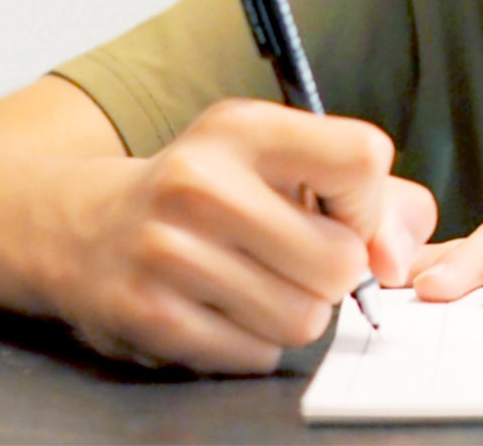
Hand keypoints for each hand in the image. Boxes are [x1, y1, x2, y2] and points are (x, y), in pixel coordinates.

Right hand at [54, 98, 435, 372]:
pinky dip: (254, 342)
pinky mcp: (150, 316)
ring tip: (254, 282)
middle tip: (292, 258)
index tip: (341, 214)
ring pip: (305, 318)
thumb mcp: (282, 160)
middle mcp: (201, 182)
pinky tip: (220, 309)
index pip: (362, 158)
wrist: (86, 228)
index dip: (369, 203)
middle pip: (340, 260)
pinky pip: (259, 354)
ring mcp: (169, 251)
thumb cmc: (212, 193)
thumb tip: (396, 261)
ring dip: (295, 311)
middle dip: (333, 273)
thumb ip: (373, 197)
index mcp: (243, 128)